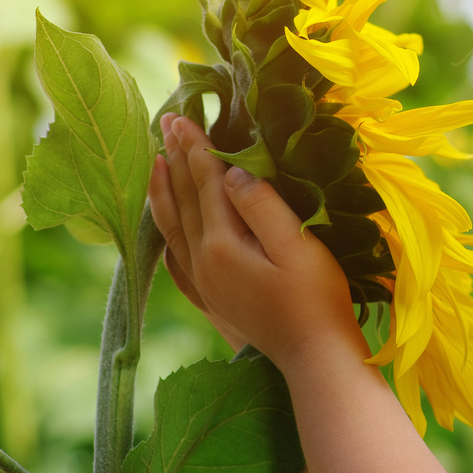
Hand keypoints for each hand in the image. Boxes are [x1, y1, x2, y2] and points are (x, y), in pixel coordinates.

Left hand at [147, 112, 366, 369]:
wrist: (314, 356)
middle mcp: (203, 263)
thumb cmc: (316, 298)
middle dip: (174, 159)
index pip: (205, 183)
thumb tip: (231, 173)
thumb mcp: (296, 246)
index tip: (180, 115)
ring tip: (156, 161)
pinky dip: (166, 230)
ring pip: (173, 227)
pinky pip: (175, 256)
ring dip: (163, 190)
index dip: (194, 147)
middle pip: (183, 200)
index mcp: (222, 245)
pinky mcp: (211, 298)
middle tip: (166, 122)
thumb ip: (262, 206)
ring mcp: (203, 283)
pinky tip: (166, 223)